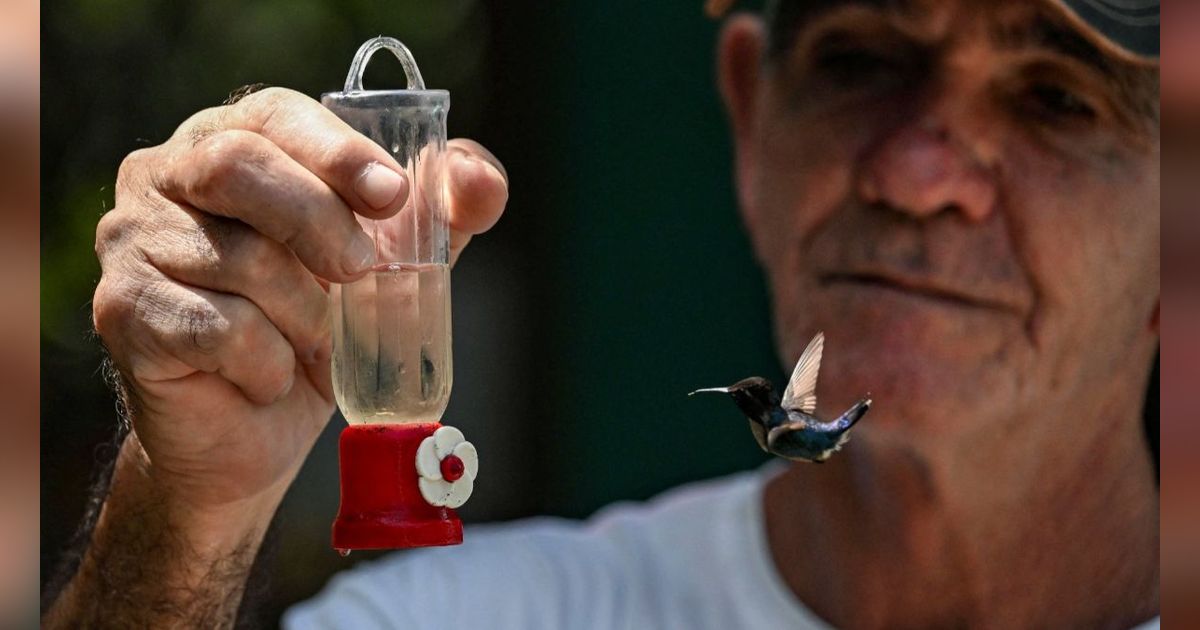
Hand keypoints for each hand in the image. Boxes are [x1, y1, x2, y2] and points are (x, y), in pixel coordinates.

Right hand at [92, 87, 507, 515]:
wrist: (254, 431)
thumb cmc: (319, 327)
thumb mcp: (392, 265)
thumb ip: (442, 216)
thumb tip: (481, 181)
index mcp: (231, 142)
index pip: (275, 115)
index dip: (337, 151)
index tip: (393, 196)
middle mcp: (167, 176)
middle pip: (237, 166)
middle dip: (319, 221)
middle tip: (362, 272)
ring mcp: (132, 239)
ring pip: (237, 257)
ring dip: (304, 314)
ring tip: (315, 343)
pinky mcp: (121, 310)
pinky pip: (215, 327)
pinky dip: (266, 361)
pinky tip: (269, 377)